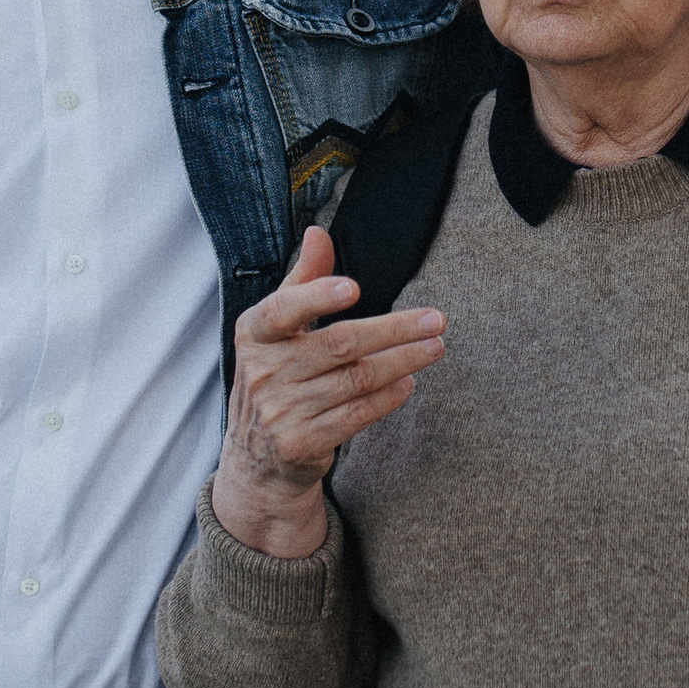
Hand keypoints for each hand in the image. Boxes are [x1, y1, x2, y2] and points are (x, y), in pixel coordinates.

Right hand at [212, 224, 447, 559]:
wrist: (256, 455)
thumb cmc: (276, 374)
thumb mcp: (277, 328)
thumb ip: (302, 280)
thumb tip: (318, 232)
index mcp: (254, 333)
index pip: (283, 310)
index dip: (316, 297)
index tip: (354, 288)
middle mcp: (263, 371)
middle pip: (339, 344)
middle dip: (394, 330)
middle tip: (435, 320)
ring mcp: (280, 410)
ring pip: (355, 380)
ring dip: (402, 362)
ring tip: (434, 348)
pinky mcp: (301, 442)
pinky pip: (355, 415)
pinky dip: (387, 398)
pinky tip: (409, 382)